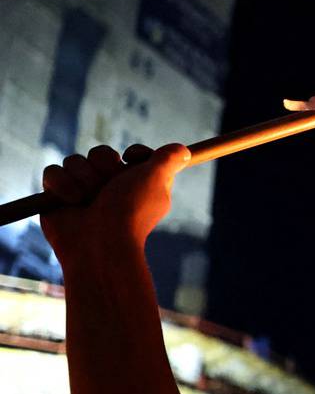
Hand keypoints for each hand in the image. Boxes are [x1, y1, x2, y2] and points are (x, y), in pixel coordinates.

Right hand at [39, 143, 188, 258]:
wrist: (99, 243)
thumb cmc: (131, 211)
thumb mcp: (157, 180)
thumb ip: (169, 160)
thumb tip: (183, 150)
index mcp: (138, 184)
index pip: (133, 155)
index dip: (135, 154)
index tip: (132, 160)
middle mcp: (112, 187)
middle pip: (100, 153)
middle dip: (103, 166)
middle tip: (108, 186)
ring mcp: (82, 191)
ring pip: (74, 160)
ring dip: (82, 178)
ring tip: (88, 200)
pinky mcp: (56, 197)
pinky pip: (52, 172)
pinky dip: (61, 186)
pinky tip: (71, 202)